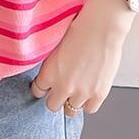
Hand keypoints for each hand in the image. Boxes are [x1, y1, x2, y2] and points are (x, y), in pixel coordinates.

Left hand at [29, 0, 131, 115]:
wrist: (101, 28)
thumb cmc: (78, 29)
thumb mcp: (54, 47)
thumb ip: (50, 65)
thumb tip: (50, 72)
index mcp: (48, 73)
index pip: (37, 91)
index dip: (41, 88)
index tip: (45, 86)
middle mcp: (63, 86)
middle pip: (52, 105)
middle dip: (55, 97)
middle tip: (60, 89)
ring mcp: (82, 92)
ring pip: (70, 110)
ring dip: (72, 101)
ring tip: (76, 89)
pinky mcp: (99, 94)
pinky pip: (89, 109)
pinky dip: (88, 102)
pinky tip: (89, 91)